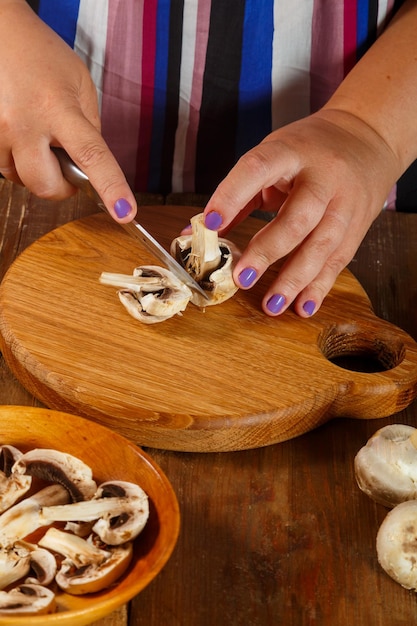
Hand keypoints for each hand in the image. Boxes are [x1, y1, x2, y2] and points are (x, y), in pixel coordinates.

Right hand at [0, 1, 135, 221]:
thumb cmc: (42, 57)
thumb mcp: (80, 86)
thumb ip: (89, 129)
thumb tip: (91, 168)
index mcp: (58, 108)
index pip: (92, 156)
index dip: (111, 187)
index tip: (125, 212)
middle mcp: (23, 122)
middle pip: (46, 186)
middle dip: (61, 186)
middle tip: (66, 165)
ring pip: (22, 180)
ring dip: (37, 170)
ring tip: (38, 135)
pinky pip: (5, 168)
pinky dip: (17, 160)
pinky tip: (21, 133)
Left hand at [204, 109, 400, 316]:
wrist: (367, 139)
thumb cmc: (308, 151)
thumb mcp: (273, 158)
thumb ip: (238, 195)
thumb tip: (197, 231)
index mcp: (291, 151)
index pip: (258, 168)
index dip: (232, 196)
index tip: (208, 224)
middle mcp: (323, 177)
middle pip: (298, 218)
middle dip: (268, 251)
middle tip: (242, 279)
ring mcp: (345, 203)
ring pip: (322, 245)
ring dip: (295, 279)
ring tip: (272, 304)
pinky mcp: (358, 226)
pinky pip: (339, 260)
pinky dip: (320, 287)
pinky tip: (303, 307)